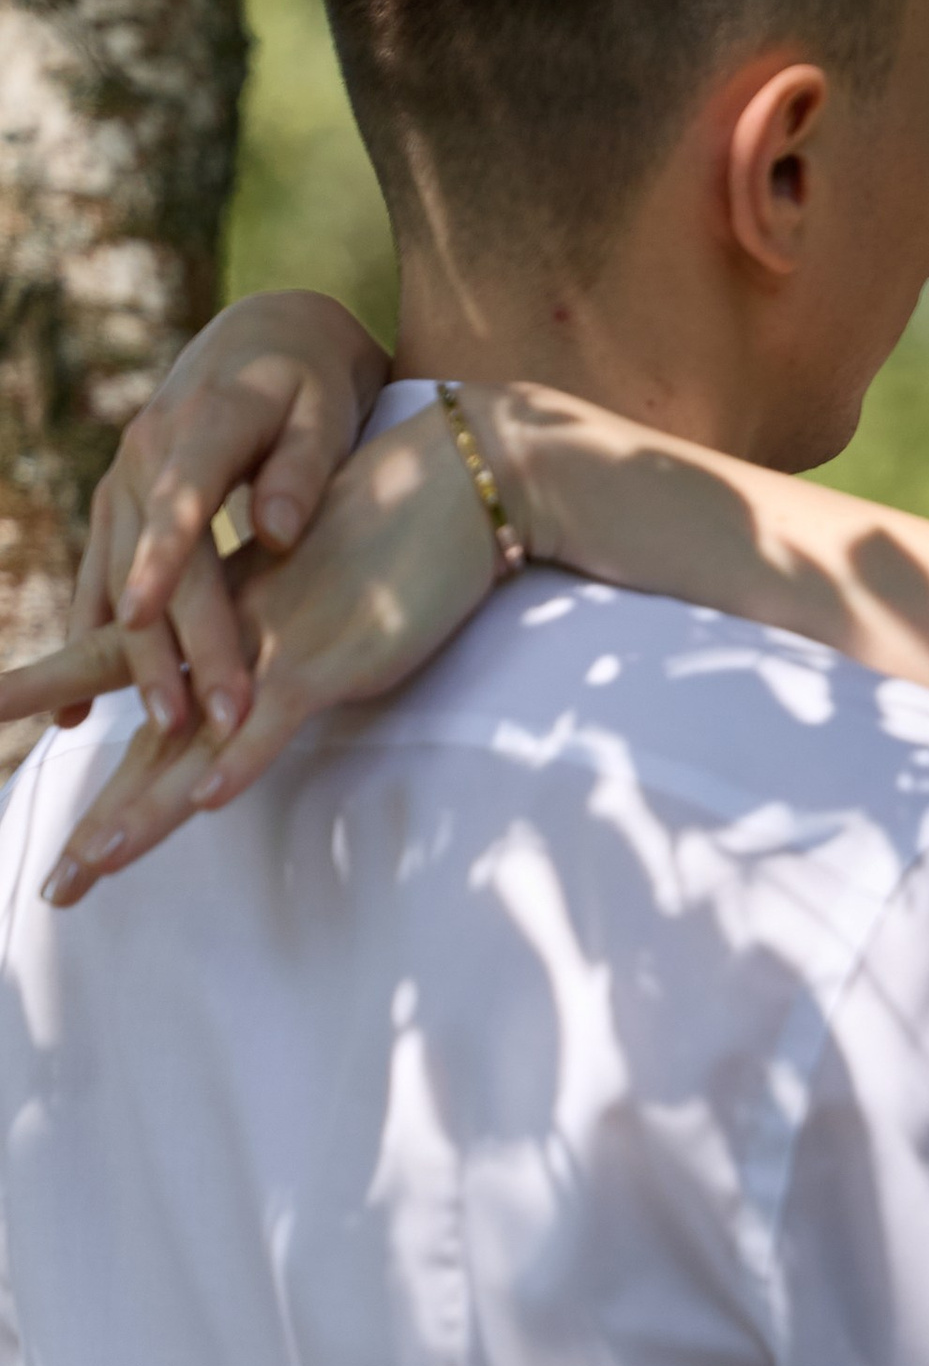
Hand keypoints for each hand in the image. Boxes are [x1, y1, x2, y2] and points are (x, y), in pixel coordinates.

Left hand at [15, 399, 504, 907]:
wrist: (446, 482)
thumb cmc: (386, 527)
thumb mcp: (310, 579)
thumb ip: (271, 617)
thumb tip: (249, 650)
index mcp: (218, 621)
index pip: (122, 669)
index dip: (60, 697)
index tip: (1, 721)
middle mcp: (229, 642)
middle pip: (149, 741)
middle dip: (100, 813)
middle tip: (55, 883)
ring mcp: (273, 652)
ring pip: (196, 743)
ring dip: (146, 808)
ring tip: (96, 860)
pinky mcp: (327, 660)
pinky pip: (275, 720)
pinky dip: (241, 759)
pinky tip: (207, 800)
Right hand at [50, 292, 386, 743]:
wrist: (268, 340)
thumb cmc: (310, 381)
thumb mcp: (323, 408)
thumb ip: (303, 468)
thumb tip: (279, 534)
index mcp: (200, 426)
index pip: (179, 501)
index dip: (162, 563)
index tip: (153, 622)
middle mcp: (144, 458)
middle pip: (149, 563)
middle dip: (173, 646)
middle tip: (199, 718)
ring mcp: (123, 487)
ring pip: (116, 584)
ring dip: (134, 661)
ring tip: (161, 727)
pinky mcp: (119, 514)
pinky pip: (99, 588)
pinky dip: (90, 648)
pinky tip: (78, 713)